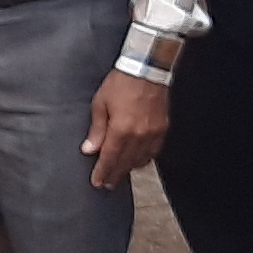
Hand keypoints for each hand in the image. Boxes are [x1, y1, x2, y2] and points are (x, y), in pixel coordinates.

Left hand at [81, 69, 168, 190]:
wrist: (146, 68)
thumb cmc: (121, 82)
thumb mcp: (100, 103)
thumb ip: (96, 130)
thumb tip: (89, 149)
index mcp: (121, 130)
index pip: (110, 158)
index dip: (102, 172)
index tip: (97, 182)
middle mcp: (139, 135)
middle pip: (125, 163)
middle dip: (115, 175)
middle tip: (107, 184)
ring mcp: (153, 133)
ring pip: (141, 159)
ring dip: (129, 168)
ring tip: (120, 174)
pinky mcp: (163, 128)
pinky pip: (153, 151)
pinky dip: (144, 158)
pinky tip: (138, 161)